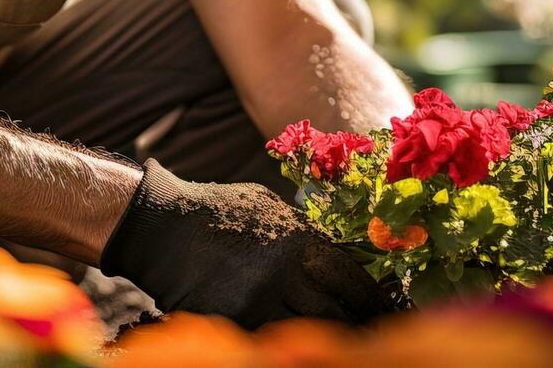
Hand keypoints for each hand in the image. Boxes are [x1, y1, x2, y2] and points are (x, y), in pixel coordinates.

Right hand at [98, 159, 391, 327]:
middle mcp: (284, 274)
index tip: (391, 312)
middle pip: (336, 315)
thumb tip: (345, 257)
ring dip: (325, 338)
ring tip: (342, 342)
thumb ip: (306, 235)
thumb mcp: (271, 210)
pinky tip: (298, 342)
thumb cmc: (220, 211)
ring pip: (307, 333)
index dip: (376, 301)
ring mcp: (258, 302)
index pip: (353, 281)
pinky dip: (288, 341)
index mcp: (298, 242)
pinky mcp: (234, 322)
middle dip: (358, 326)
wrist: (161, 226)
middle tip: (374, 336)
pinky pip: (271, 338)